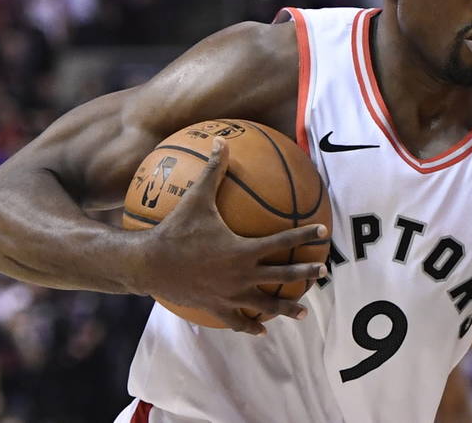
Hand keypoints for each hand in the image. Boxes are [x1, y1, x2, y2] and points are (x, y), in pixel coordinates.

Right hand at [132, 137, 327, 334]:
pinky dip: (251, 326)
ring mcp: (230, 295)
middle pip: (282, 276)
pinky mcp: (216, 308)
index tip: (322, 232)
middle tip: (324, 271)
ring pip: (265, 305)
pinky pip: (238, 321)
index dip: (305, 236)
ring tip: (303, 312)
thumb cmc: (174, 229)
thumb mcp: (196, 198)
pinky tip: (261, 330)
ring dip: (286, 308)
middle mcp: (241, 276)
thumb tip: (222, 141)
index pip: (283, 242)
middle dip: (305, 273)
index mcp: (243, 250)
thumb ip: (213, 171)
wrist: (148, 265)